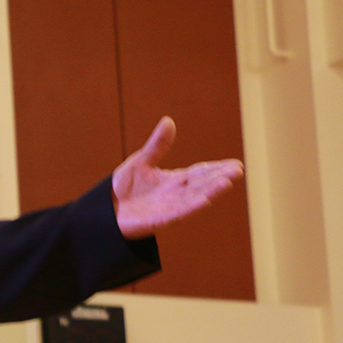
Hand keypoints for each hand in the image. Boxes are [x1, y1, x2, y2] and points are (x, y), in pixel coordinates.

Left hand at [112, 117, 243, 239]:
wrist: (105, 211)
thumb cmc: (124, 188)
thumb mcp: (141, 162)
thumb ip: (157, 146)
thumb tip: (168, 121)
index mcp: (174, 181)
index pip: (199, 174)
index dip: (216, 169)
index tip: (235, 164)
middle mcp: (175, 196)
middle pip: (201, 185)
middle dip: (219, 178)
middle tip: (237, 170)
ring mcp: (168, 209)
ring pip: (193, 200)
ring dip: (210, 192)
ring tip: (226, 183)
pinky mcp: (156, 221)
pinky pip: (176, 215)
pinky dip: (190, 208)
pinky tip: (203, 202)